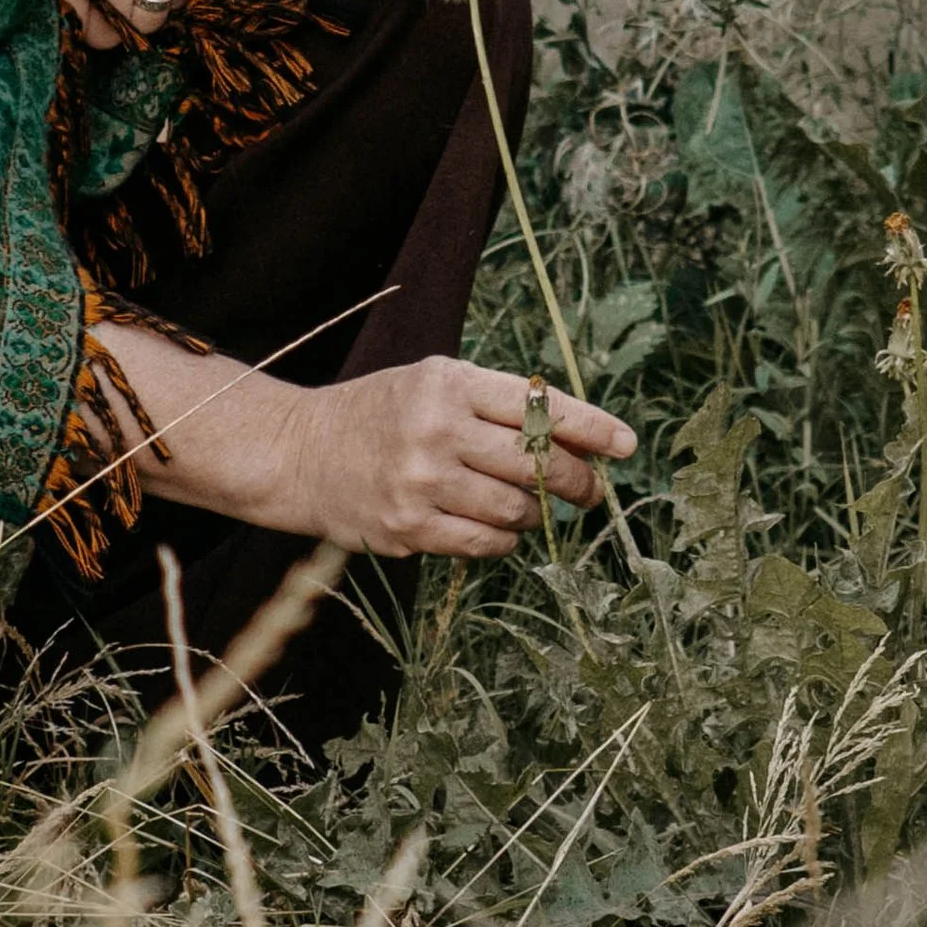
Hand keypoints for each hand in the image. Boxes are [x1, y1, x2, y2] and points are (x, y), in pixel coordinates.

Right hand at [269, 359, 636, 558]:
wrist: (299, 453)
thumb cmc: (381, 415)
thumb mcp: (433, 385)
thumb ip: (499, 405)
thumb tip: (581, 441)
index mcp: (448, 382)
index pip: (540, 406)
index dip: (592, 428)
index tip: (628, 445)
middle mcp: (436, 429)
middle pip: (536, 463)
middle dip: (577, 481)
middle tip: (590, 490)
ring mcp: (420, 482)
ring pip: (516, 509)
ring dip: (537, 512)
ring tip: (531, 506)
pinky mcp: (408, 527)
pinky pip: (486, 543)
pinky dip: (505, 538)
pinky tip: (497, 526)